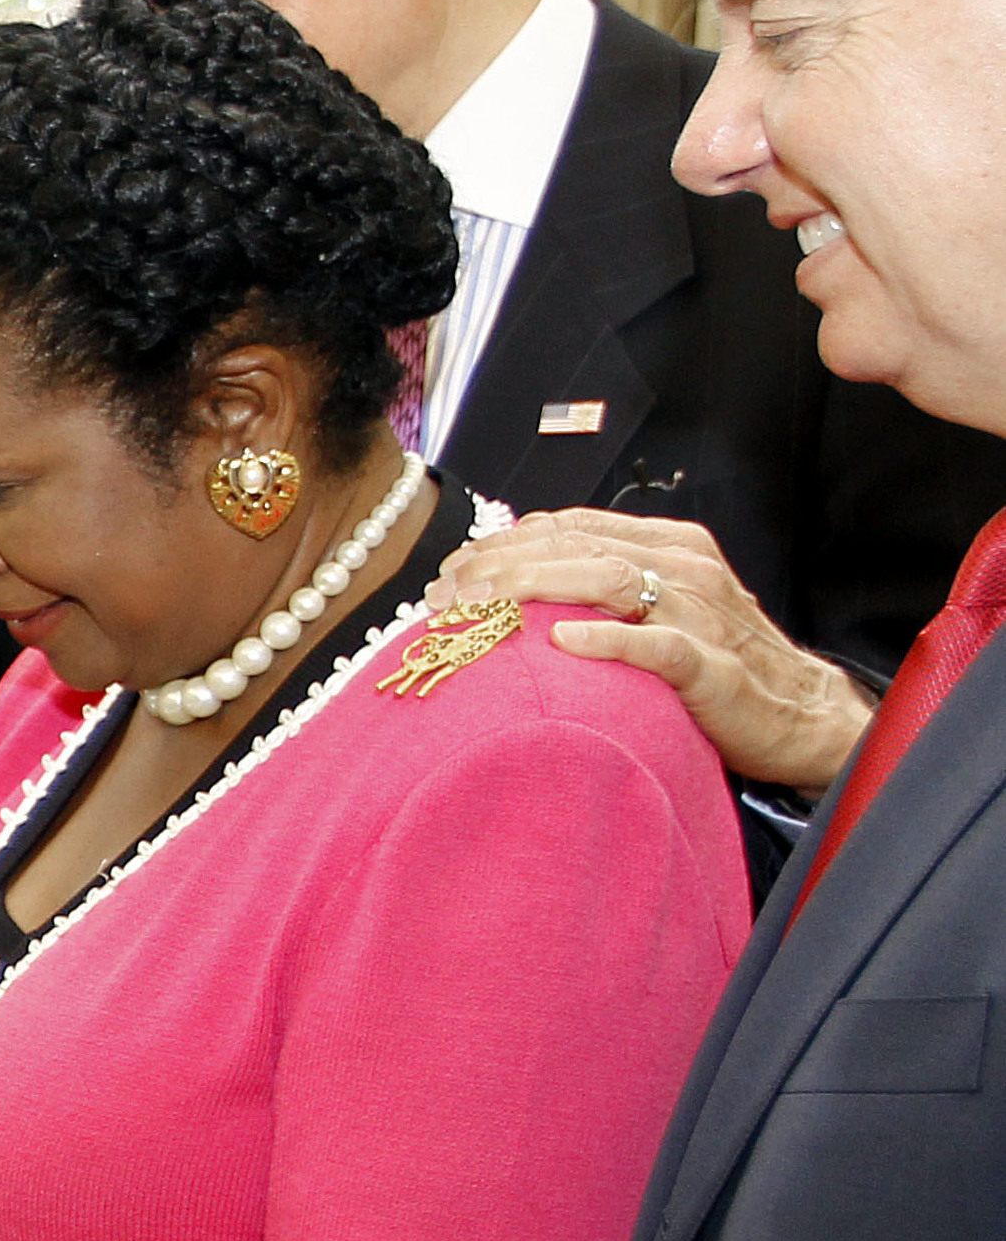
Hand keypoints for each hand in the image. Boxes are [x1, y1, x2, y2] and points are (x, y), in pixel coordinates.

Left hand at [432, 509, 874, 790]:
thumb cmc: (713, 663)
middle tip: (442, 592)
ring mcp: (700, 613)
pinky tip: (561, 641)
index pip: (571, 527)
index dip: (504, 541)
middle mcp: (684, 567)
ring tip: (477, 606)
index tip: (451, 567)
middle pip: (577, 547)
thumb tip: (517, 580)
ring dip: (533, 588)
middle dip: (500, 563)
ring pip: (606, 580)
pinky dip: (607, 640)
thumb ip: (600, 588)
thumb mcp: (657, 610)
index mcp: (666, 546)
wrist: (798, 714)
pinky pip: (656, 646)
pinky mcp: (712, 666)